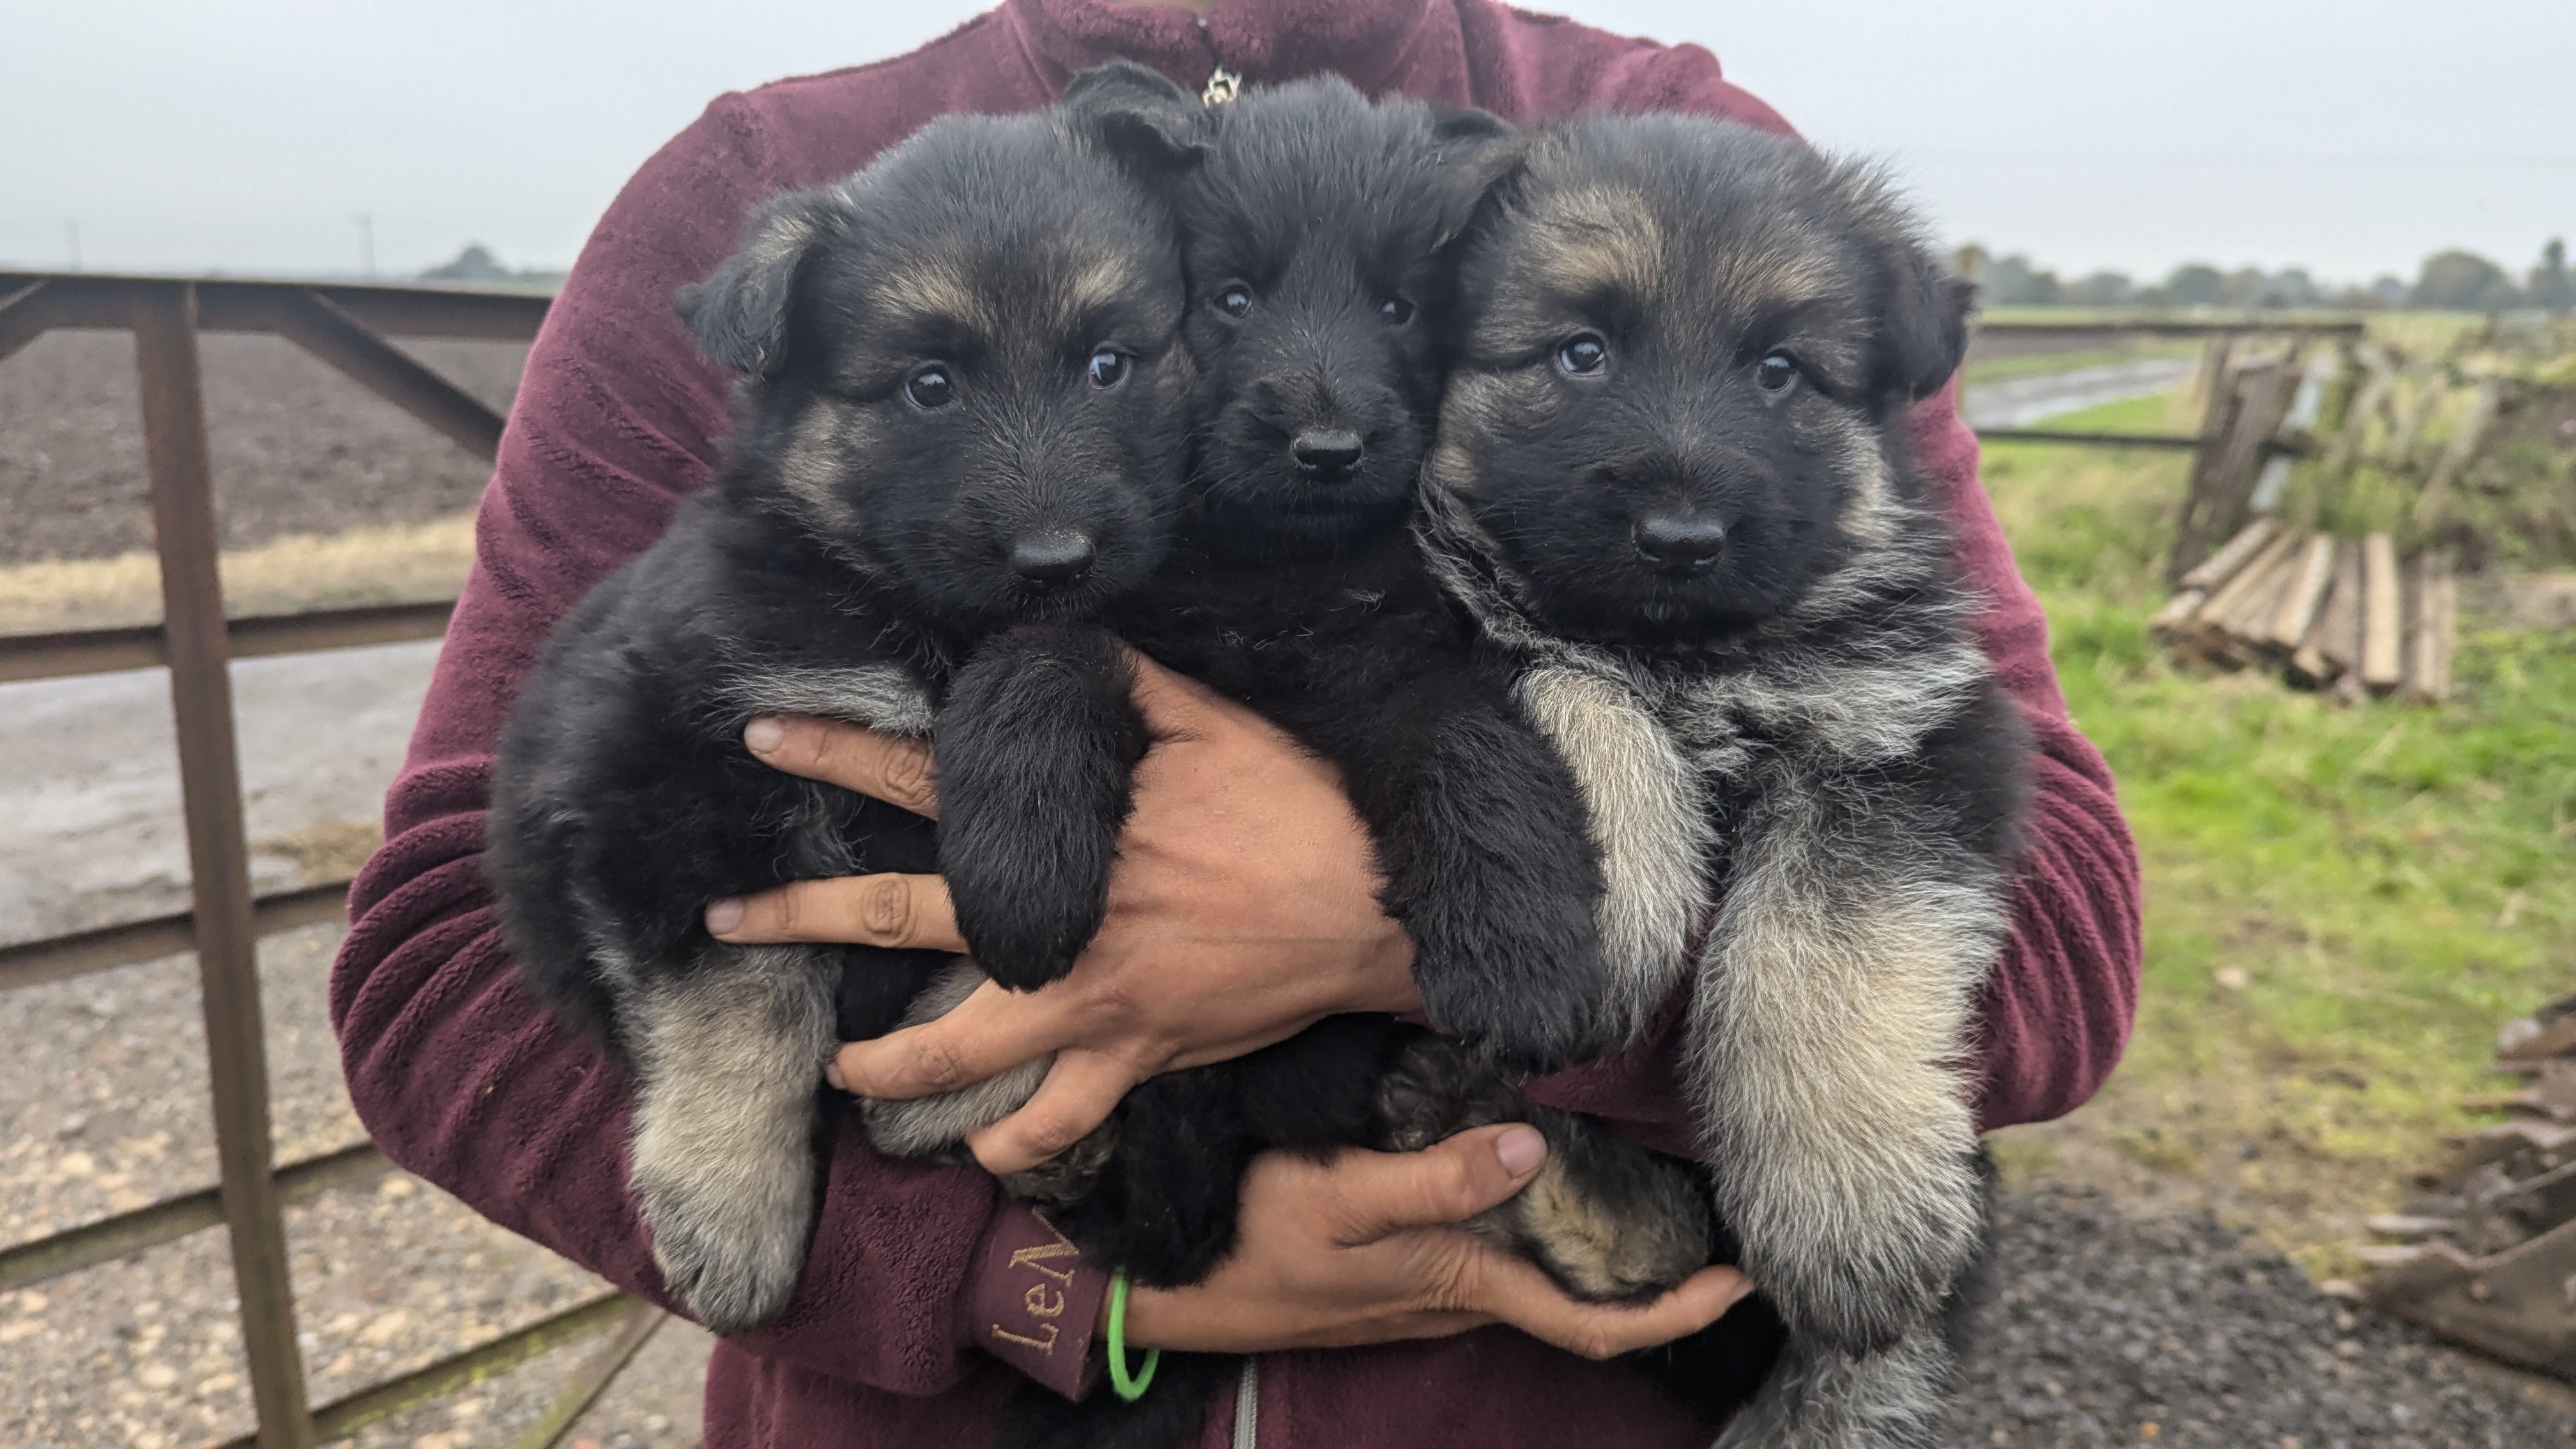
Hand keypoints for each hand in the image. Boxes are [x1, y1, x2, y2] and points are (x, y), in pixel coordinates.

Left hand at [705, 651, 1422, 1173]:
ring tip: (839, 1071)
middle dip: (802, 917)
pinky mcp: (1136, 1055)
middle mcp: (1059, 923)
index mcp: (1066, 832)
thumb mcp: (1210, 719)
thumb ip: (1127, 686)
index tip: (765, 740)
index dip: (840, 756)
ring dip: (885, 1063)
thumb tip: (1065, 646)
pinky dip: (1015, 1146)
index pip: (926, 783)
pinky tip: (984, 1154)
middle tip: (728, 920)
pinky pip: (1058, 1123)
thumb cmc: (1296, 805)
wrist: (1374, 906)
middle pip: (901, 919)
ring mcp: (1091, 1001)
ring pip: (957, 1052)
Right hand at [1120, 1124, 1751, 1358]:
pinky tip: (1531, 1169)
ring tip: (1642, 1183)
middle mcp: (1455, 1297)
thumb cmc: (1248, 1239)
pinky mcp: (1393, 1270)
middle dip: (1649, 1270)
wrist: (1162, 1284)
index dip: (1673, 1310)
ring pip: (1534, 1276)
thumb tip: (1534, 1149)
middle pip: (1578, 1299)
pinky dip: (1532, 1226)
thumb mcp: (1339, 1195)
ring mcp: (1423, 1290)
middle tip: (1708, 1212)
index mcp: (1460, 1283)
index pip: (1594, 1320)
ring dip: (1593, 1245)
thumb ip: (1435, 1178)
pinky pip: (1489, 1256)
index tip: (1740, 1280)